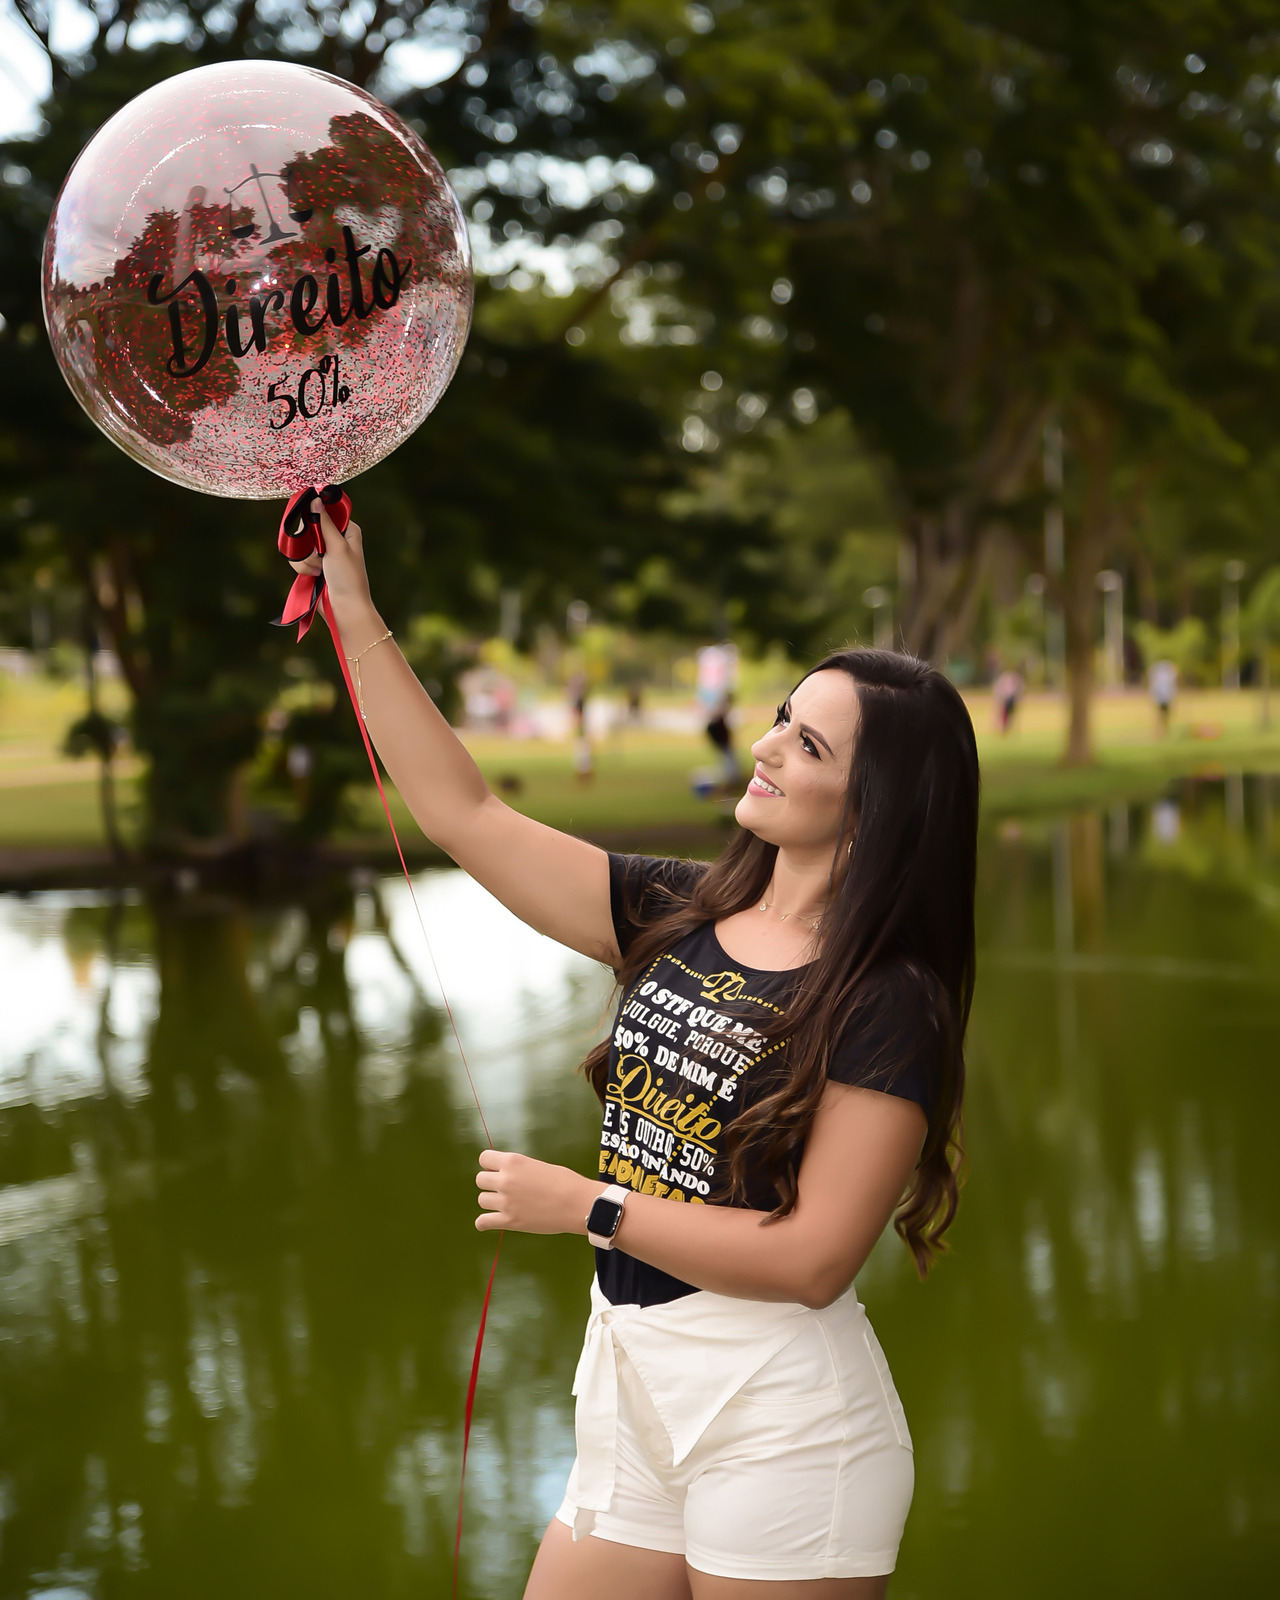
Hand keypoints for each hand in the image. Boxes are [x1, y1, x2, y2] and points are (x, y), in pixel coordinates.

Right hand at [288, 497, 374, 621]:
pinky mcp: (312, 565)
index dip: (314, 516)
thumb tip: (315, 499)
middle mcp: (334, 538)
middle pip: (308, 527)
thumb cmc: (348, 577)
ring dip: (307, 559)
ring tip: (319, 570)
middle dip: (309, 544)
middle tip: (319, 555)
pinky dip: (303, 568)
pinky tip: (314, 576)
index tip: (309, 524)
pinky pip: (297, 559)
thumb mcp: (337, 547)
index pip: (325, 511)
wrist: (344, 608)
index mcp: (347, 530)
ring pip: (300, 544)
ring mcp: (322, 552)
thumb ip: (324, 523)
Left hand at [475, 1149, 599, 1234]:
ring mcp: (505, 1202)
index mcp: (512, 1162)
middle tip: (505, 1189)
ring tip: (505, 1204)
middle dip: (490, 1184)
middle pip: (480, 1180)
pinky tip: (489, 1221)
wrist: (576, 1203)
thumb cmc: (564, 1182)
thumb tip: (508, 1176)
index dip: (490, 1165)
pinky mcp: (509, 1221)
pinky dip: (484, 1223)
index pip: (484, 1158)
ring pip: (482, 1200)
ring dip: (491, 1202)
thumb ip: (519, 1170)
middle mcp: (505, 1180)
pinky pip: (483, 1222)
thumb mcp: (537, 1165)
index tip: (498, 1171)